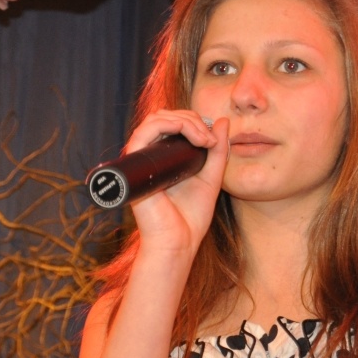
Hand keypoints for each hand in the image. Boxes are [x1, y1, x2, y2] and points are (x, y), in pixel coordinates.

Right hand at [121, 110, 228, 257]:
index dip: (195, 121)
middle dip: (192, 119)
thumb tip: (222, 121)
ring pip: (156, 118)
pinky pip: (145, 131)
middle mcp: (149, 155)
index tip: (214, 139)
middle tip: (210, 139)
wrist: (178, 241)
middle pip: (164, 116)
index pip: (172, 122)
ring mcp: (140, 159)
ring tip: (204, 139)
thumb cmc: (190, 217)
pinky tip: (194, 139)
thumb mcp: (212, 176)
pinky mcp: (134, 164)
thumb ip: (218, 150)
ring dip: (185, 121)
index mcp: (163, 157)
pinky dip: (170, 125)